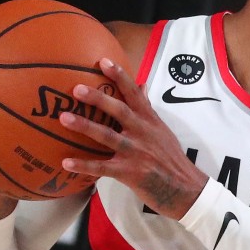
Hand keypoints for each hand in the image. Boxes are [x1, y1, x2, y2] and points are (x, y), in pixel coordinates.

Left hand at [58, 57, 207, 218]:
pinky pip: (102, 168)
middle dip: (98, 99)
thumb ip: (148, 110)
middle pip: (119, 111)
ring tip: (64, 118)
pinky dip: (84, 165)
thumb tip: (141, 86)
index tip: (103, 61)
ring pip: (107, 136)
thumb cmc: (171, 159)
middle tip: (77, 89)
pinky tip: (66, 162)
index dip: (119, 77)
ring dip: (85, 126)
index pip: (134, 93)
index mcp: (149, 121)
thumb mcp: (162, 130)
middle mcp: (142, 133)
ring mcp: (136, 152)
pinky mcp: (130, 172)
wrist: (185, 188)